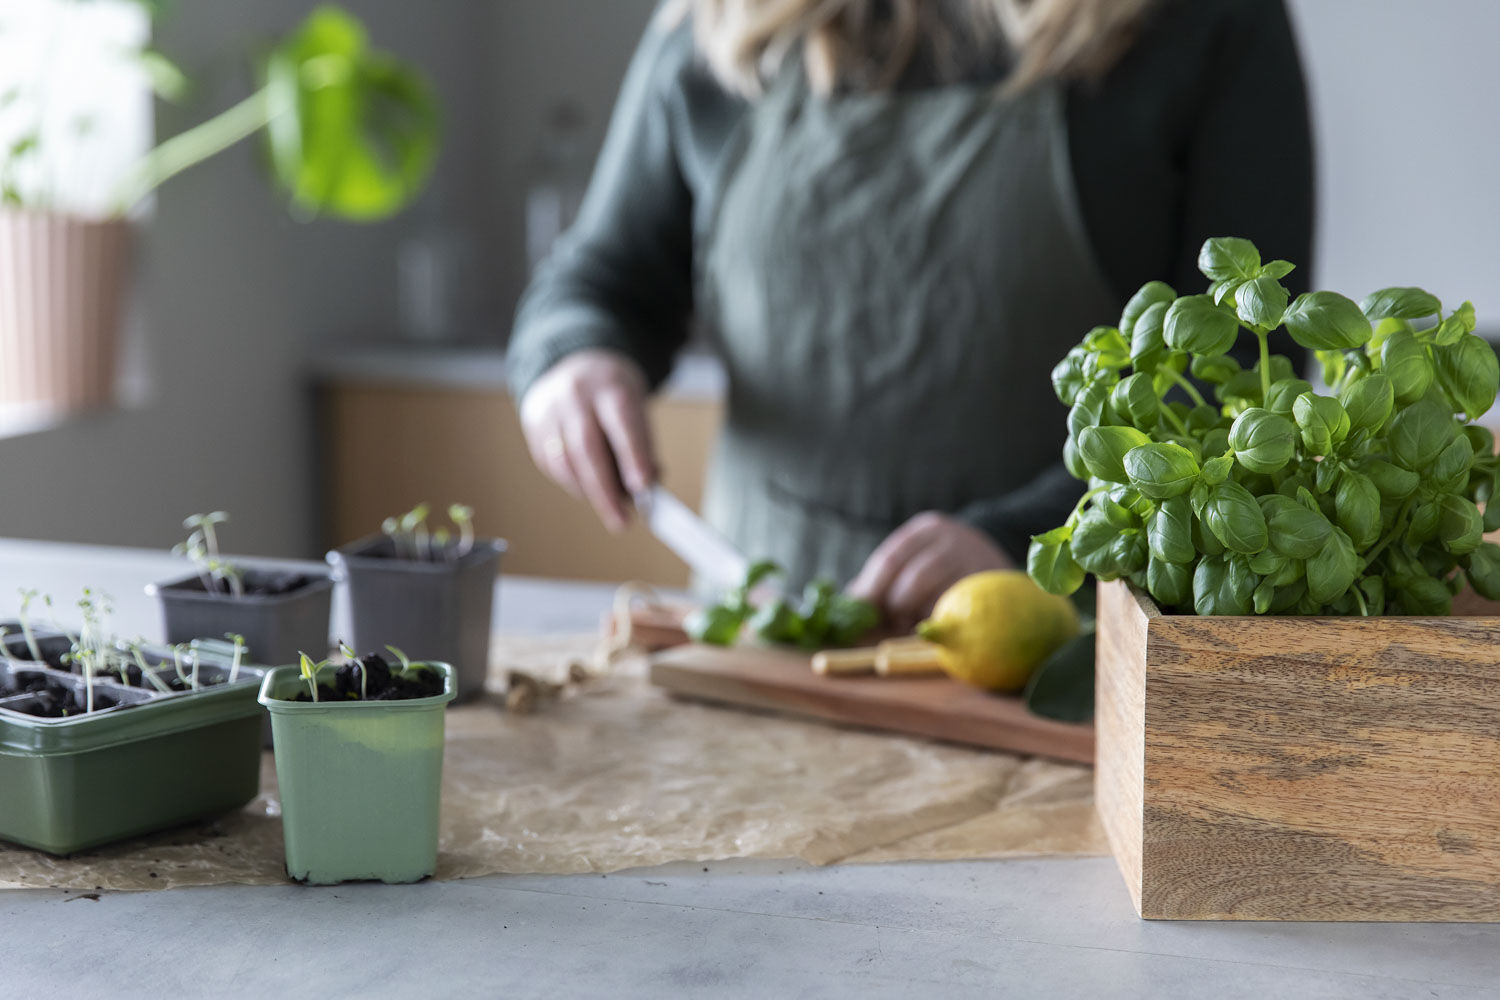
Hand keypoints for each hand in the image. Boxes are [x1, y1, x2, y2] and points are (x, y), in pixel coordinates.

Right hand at [520, 349, 656, 532]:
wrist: (577, 363)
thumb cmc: (614, 396)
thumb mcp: (637, 410)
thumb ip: (643, 448)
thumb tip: (644, 491)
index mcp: (609, 386)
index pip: (621, 423)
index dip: (632, 456)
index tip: (643, 489)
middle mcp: (575, 395)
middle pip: (586, 448)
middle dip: (605, 491)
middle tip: (622, 521)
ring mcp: (549, 409)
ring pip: (563, 461)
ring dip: (587, 492)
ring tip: (610, 510)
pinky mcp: (534, 426)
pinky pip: (551, 464)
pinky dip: (572, 483)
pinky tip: (588, 490)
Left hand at [847, 512, 1013, 631]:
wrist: (993, 550)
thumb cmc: (939, 561)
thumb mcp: (914, 554)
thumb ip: (884, 575)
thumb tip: (850, 603)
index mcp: (925, 529)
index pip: (890, 559)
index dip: (871, 589)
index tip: (859, 610)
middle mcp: (952, 540)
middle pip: (914, 580)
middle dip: (896, 606)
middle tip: (889, 621)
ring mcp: (975, 562)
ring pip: (938, 598)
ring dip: (918, 618)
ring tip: (910, 624)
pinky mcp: (990, 587)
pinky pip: (959, 611)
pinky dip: (940, 622)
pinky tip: (932, 626)